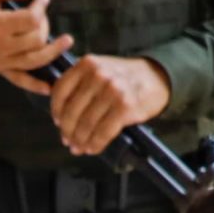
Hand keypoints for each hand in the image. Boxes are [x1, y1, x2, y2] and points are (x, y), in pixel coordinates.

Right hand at [0, 0, 70, 86]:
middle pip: (36, 39)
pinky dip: (35, 85)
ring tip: (66, 42)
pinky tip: (49, 87)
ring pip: (34, 61)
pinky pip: (20, 80)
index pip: (31, 19)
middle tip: (42, 14)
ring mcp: (0, 61)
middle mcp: (0, 46)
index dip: (41, 7)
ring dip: (53, 52)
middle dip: (45, 24)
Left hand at [45, 55, 170, 157]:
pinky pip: (102, 132)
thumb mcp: (99, 69)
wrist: (157, 77)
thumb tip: (61, 114)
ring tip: (79, 147)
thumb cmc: (124, 78)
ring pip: (86, 124)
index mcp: (87, 64)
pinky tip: (92, 148)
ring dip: (80, 141)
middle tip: (67, 140)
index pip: (61, 91)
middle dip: (67, 131)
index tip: (58, 122)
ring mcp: (112, 91)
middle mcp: (98, 75)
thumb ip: (80, 83)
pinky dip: (95, 144)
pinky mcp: (125, 107)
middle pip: (72, 111)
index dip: (56, 111)